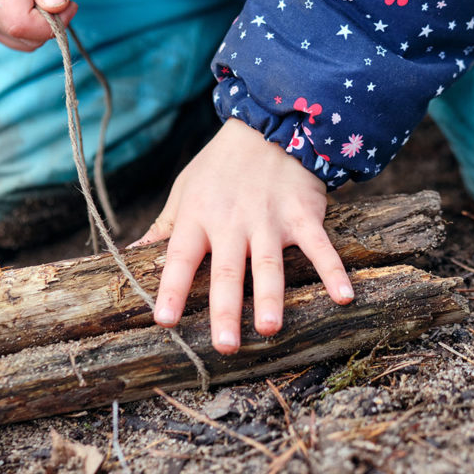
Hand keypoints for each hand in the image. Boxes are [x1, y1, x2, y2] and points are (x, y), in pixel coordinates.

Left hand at [134, 118, 353, 354]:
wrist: (268, 127)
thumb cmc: (219, 167)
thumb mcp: (184, 191)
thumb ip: (163, 229)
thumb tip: (130, 257)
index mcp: (198, 218)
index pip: (180, 258)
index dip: (172, 288)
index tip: (165, 320)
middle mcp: (232, 223)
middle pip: (228, 271)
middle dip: (226, 309)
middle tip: (225, 345)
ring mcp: (270, 220)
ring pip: (269, 264)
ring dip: (271, 296)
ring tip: (269, 329)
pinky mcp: (303, 216)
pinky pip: (319, 247)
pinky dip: (333, 271)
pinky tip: (343, 297)